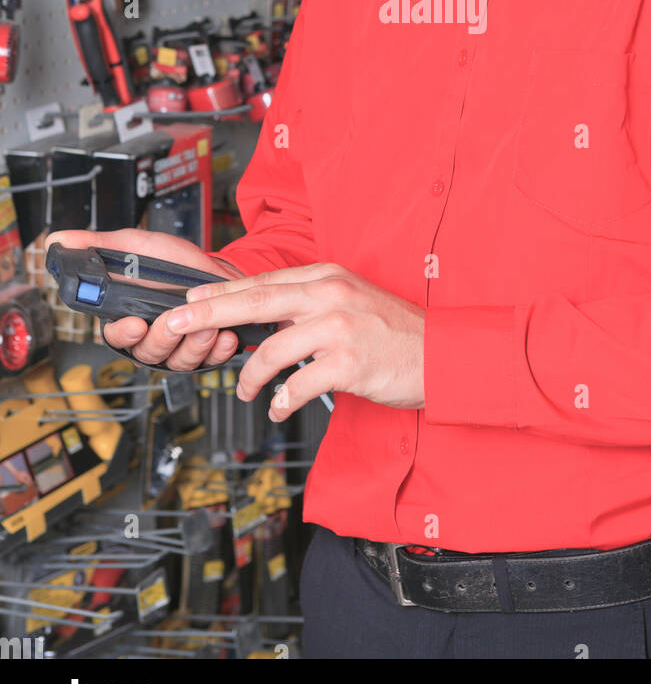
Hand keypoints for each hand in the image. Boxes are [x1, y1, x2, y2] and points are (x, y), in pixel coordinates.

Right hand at [43, 228, 245, 370]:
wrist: (216, 269)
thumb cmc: (173, 263)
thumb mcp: (135, 246)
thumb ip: (98, 245)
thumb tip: (58, 239)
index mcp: (128, 316)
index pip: (115, 336)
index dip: (124, 334)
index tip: (136, 324)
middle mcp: (150, 337)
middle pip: (147, 352)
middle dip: (163, 338)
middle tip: (177, 319)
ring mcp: (176, 349)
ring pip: (177, 361)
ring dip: (193, 345)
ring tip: (208, 326)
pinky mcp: (203, 354)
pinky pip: (207, 362)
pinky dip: (217, 352)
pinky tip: (225, 337)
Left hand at [158, 262, 425, 418]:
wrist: (442, 353)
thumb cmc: (393, 332)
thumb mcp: (350, 300)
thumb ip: (308, 303)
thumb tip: (261, 320)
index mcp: (326, 276)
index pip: (261, 282)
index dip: (219, 292)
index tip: (187, 299)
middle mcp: (330, 295)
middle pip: (254, 302)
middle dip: (207, 314)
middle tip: (174, 325)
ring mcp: (339, 328)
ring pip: (271, 350)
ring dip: (250, 377)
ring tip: (247, 391)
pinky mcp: (348, 363)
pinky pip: (297, 385)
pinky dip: (281, 400)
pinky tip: (279, 407)